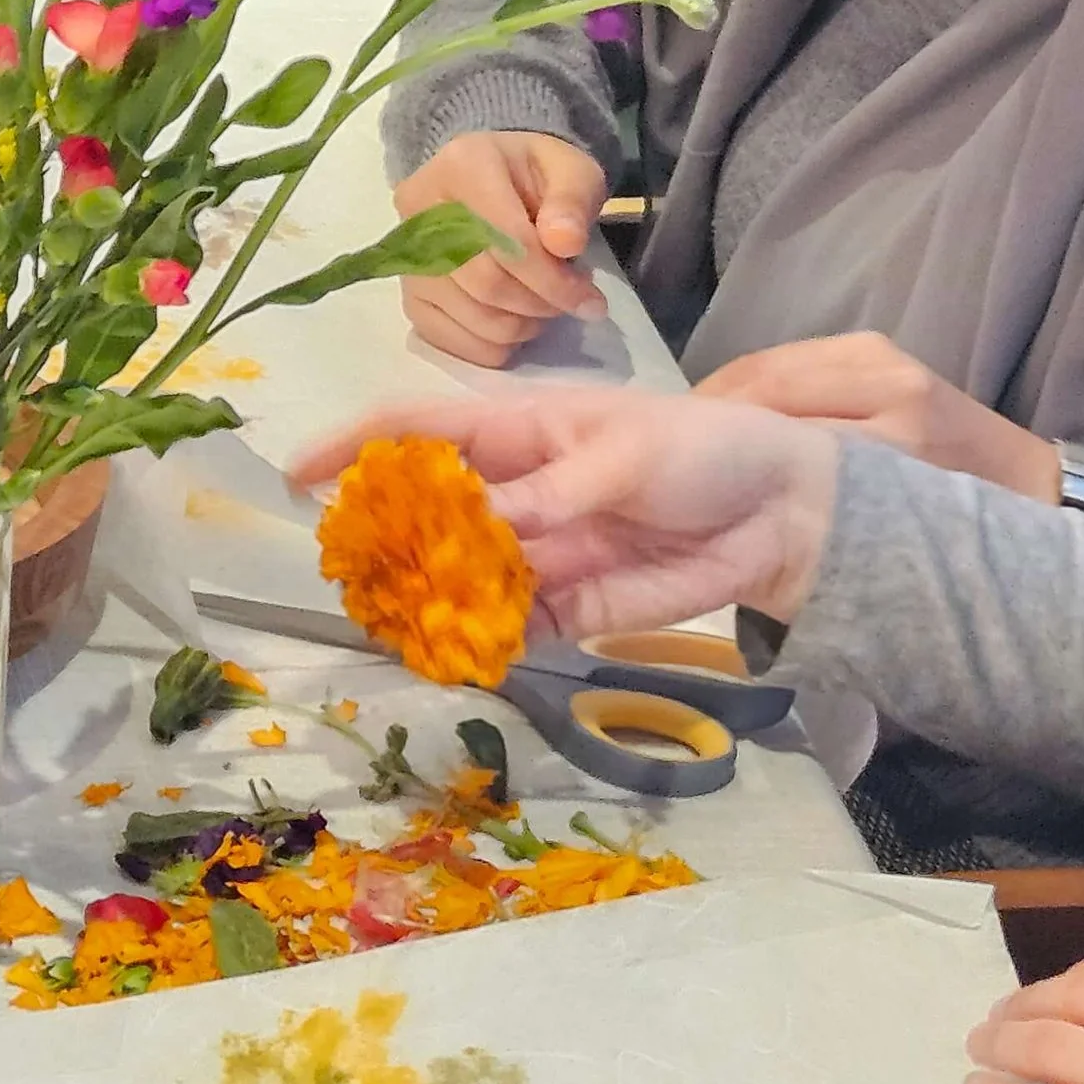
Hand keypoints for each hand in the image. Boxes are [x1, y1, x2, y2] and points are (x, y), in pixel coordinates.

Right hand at [292, 384, 841, 632]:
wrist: (782, 514)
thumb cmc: (706, 450)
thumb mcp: (624, 456)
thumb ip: (549, 497)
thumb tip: (476, 529)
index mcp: (523, 430)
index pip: (422, 429)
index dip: (357, 446)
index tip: (301, 476)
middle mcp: (518, 493)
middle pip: (427, 514)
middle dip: (385, 541)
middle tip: (352, 574)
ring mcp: (538, 553)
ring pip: (460, 580)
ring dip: (427, 602)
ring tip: (396, 623)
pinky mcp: (569, 608)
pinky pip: (510, 628)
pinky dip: (482, 644)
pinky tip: (458, 654)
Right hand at [394, 132, 609, 365]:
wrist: (491, 182)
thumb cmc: (534, 176)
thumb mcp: (570, 170)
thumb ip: (573, 201)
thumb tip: (565, 243)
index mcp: (461, 166)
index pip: (506, 240)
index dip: (552, 279)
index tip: (589, 300)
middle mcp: (420, 210)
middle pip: (486, 283)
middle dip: (537, 304)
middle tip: (568, 302)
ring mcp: (409, 259)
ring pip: (472, 317)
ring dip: (520, 327)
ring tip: (544, 307)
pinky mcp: (410, 296)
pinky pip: (451, 341)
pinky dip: (492, 345)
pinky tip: (514, 324)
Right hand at [698, 334, 1062, 503]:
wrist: (1024, 486)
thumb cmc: (952, 533)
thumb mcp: (880, 542)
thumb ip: (812, 519)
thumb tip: (726, 515)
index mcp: (887, 432)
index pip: (771, 414)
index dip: (712, 436)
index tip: (672, 475)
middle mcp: (883, 381)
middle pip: (762, 381)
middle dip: (708, 416)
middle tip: (668, 456)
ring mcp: (881, 357)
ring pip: (772, 366)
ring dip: (725, 399)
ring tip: (694, 436)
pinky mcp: (879, 348)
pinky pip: (796, 359)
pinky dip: (756, 386)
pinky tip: (735, 416)